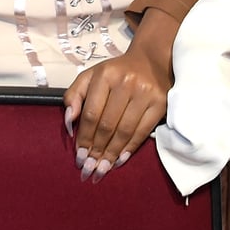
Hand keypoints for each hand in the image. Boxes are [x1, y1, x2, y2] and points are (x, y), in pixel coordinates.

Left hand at [61, 15, 173, 181]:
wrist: (151, 60)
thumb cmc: (116, 72)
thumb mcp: (91, 76)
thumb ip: (74, 95)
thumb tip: (69, 122)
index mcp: (105, 75)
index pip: (91, 113)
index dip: (84, 137)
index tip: (79, 156)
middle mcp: (126, 83)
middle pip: (107, 125)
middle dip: (96, 150)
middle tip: (89, 169)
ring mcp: (145, 93)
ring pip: (124, 131)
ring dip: (111, 154)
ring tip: (102, 169)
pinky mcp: (160, 103)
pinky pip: (142, 132)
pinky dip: (130, 148)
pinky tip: (119, 160)